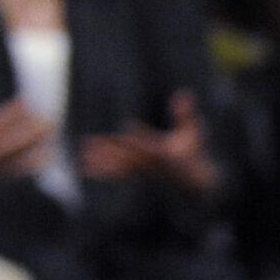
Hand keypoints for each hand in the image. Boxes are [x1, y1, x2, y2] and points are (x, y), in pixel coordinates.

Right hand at [0, 71, 55, 191]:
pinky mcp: (0, 173)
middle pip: (15, 141)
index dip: (12, 112)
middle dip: (32, 131)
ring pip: (21, 155)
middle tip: (49, 119)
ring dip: (37, 145)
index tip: (26, 101)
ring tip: (52, 135)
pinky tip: (49, 156)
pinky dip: (35, 162)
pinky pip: (22, 169)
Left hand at [79, 90, 217, 198]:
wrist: (196, 185)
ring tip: (83, 157)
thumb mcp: (194, 134)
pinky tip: (84, 170)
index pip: (149, 146)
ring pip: (119, 167)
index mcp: (164, 155)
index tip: (129, 127)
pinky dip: (102, 171)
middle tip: (89, 144)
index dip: (140, 137)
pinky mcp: (138, 175)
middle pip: (127, 156)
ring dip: (101, 162)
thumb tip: (185, 94)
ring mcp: (143, 172)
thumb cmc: (193, 156)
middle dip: (110, 149)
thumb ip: (187, 115)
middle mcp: (150, 165)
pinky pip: (117, 174)